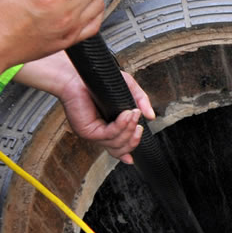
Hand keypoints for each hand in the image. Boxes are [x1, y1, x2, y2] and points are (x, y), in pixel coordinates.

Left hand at [14, 52, 154, 163]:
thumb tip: (151, 116)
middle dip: (134, 140)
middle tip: (139, 126)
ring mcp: (92, 133)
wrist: (80, 74)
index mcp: (106, 127)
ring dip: (129, 130)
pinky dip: (121, 126)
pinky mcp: (87, 131)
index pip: (117, 148)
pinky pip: (109, 134)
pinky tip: (126, 115)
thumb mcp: (128, 89)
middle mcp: (98, 133)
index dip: (127, 153)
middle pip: (120, 150)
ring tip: (134, 114)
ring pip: (117, 144)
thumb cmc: (100, 80)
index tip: (133, 158)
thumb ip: (141, 101)